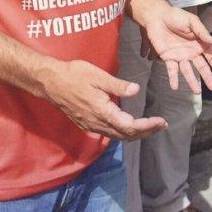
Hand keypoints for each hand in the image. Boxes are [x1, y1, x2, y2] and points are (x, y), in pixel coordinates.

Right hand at [45, 59, 167, 139]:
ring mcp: (90, 125)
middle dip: (146, 132)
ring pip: (117, 136)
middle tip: (162, 125)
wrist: (49, 82)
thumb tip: (136, 90)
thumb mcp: (98, 76)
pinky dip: (124, 132)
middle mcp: (97, 123)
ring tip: (150, 126)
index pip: (130, 126)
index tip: (161, 122)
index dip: (147, 126)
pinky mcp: (86, 123)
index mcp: (102, 112)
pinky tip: (130, 125)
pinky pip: (109, 133)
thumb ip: (118, 86)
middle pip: (126, 135)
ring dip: (136, 133)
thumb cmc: (74, 75)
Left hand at [144, 6, 211, 92]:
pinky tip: (175, 87)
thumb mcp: (192, 21)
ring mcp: (180, 56)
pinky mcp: (168, 58)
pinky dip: (173, 78)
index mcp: (200, 43)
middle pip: (202, 66)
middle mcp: (192, 52)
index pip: (211, 56)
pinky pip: (172, 70)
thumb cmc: (176, 16)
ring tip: (197, 91)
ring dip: (192, 81)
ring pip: (188, 71)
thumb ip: (202, 32)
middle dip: (208, 77)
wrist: (157, 16)